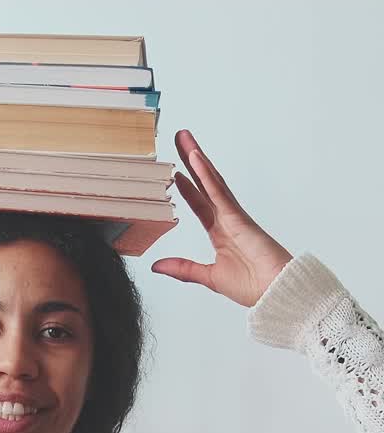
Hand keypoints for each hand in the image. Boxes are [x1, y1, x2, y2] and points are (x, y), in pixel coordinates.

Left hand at [151, 130, 293, 307]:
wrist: (275, 294)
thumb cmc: (253, 287)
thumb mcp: (208, 277)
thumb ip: (183, 269)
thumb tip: (157, 266)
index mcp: (221, 234)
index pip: (200, 204)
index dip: (187, 187)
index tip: (175, 173)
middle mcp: (227, 220)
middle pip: (205, 184)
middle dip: (192, 162)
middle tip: (180, 139)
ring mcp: (234, 216)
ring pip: (212, 181)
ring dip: (198, 159)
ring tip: (184, 139)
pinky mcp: (239, 218)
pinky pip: (220, 192)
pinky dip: (207, 175)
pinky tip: (196, 159)